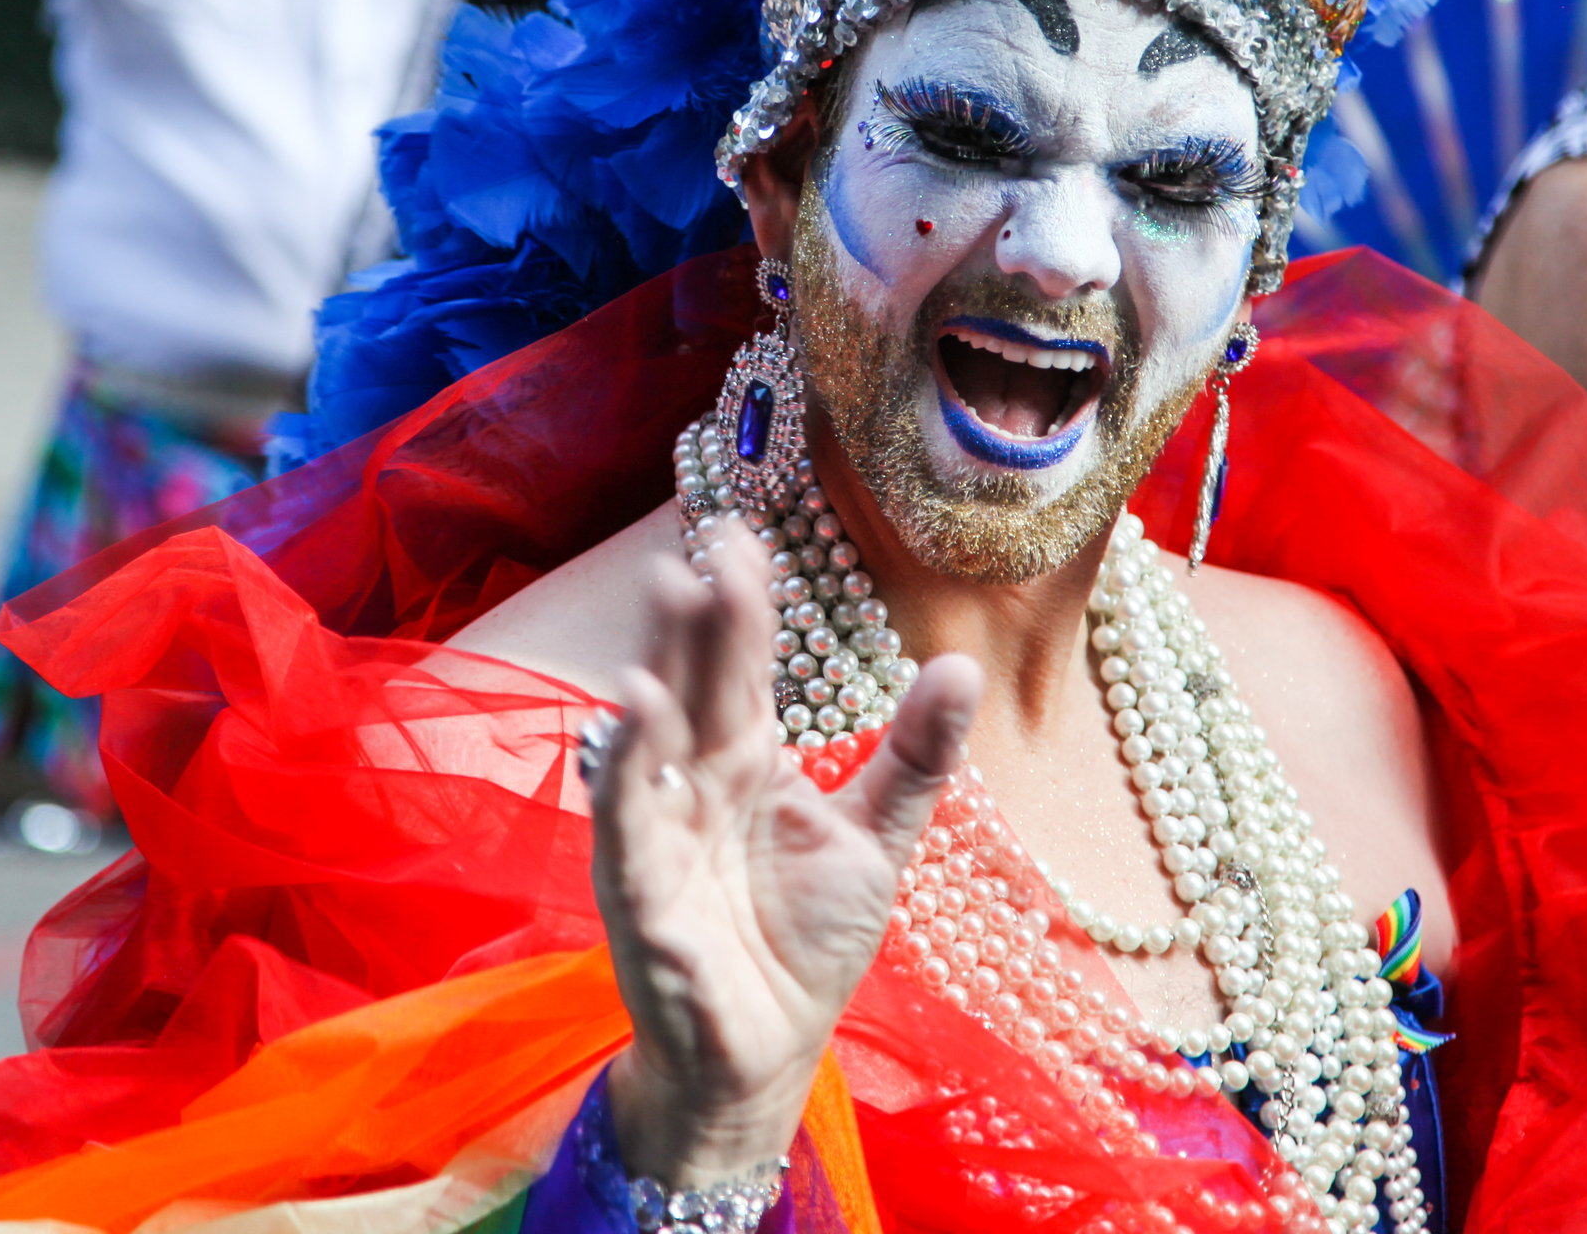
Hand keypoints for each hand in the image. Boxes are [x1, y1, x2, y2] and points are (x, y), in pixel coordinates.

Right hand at [594, 515, 978, 1187]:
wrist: (768, 1053)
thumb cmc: (806, 943)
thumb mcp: (876, 838)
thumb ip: (912, 755)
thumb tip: (960, 662)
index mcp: (747, 760)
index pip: (741, 666)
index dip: (743, 604)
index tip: (744, 535)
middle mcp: (696, 782)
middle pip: (695, 683)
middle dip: (697, 615)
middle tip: (707, 545)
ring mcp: (661, 832)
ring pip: (652, 734)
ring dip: (657, 667)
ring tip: (669, 596)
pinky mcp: (639, 891)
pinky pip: (627, 820)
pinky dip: (626, 767)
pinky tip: (634, 710)